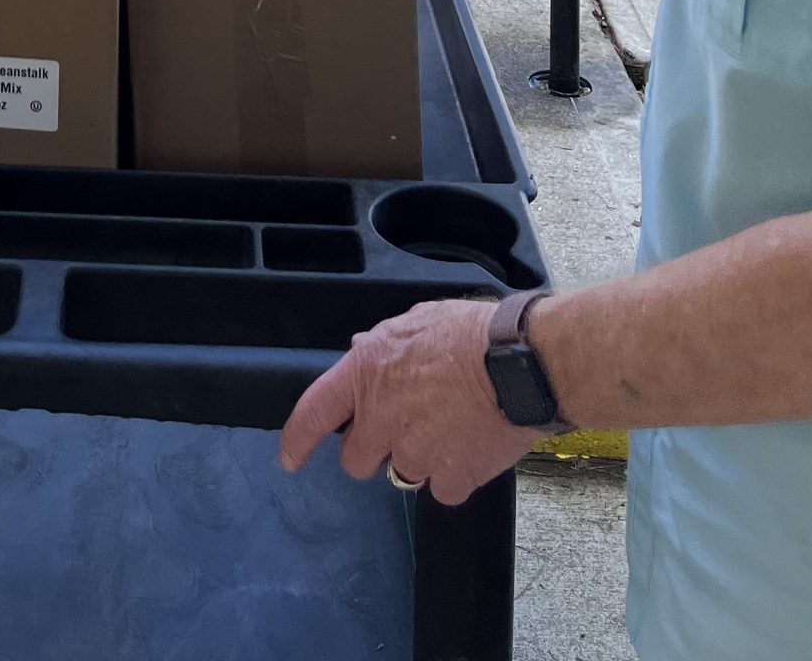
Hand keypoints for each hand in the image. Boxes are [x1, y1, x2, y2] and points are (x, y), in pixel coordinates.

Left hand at [280, 298, 539, 505]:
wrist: (520, 363)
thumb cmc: (472, 334)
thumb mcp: (414, 321)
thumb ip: (381, 346)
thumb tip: (362, 352)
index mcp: (367, 372)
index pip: (314, 412)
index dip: (296, 440)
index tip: (290, 459)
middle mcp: (383, 417)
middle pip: (356, 460)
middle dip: (374, 450)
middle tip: (405, 428)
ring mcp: (415, 452)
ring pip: (403, 473)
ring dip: (420, 458)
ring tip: (452, 425)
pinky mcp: (450, 478)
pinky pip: (442, 489)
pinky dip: (454, 474)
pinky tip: (472, 444)